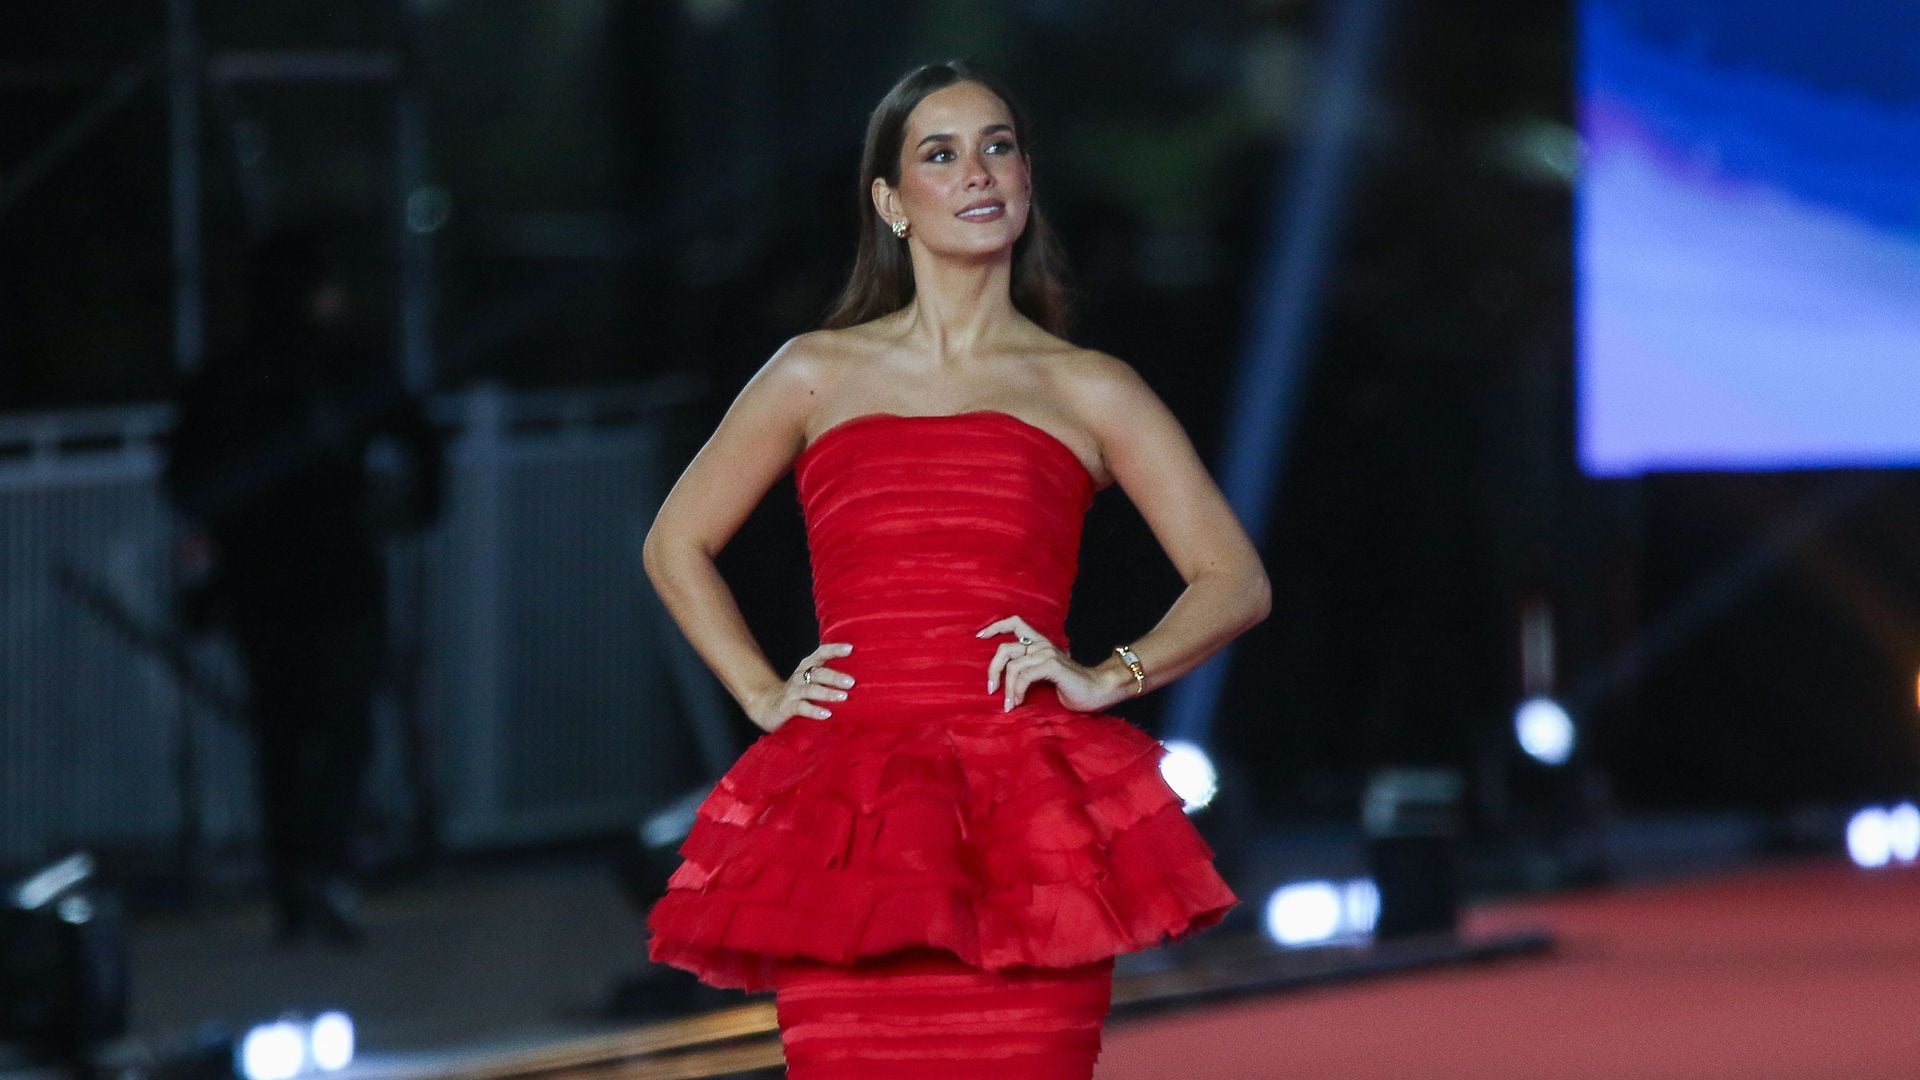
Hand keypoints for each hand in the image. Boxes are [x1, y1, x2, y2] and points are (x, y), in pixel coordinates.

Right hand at [746, 642, 853, 732]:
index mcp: (807, 667)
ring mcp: (793, 692)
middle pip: (818, 672)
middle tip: (852, 682)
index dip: (834, 649)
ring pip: (810, 689)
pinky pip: (801, 707)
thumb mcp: (812, 682)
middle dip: (835, 676)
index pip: (821, 654)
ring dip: (827, 692)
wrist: (765, 704)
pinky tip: (826, 714)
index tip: (850, 649)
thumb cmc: (797, 693)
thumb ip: (830, 678)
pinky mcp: (786, 707)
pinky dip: (814, 710)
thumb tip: (863, 679)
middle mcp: (800, 676)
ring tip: (843, 697)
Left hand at [977, 615, 1116, 713]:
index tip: (979, 637)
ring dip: (1008, 689)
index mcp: (1039, 643)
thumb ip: (1028, 671)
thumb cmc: (1072, 688)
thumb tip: (1003, 682)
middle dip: (993, 669)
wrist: (1098, 691)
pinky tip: (1019, 702)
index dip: (995, 626)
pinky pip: (1024, 676)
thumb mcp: (1044, 676)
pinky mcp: (1052, 665)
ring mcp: (1047, 653)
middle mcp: (1041, 645)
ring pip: (1013, 666)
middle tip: (991, 688)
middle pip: (1005, 648)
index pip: (1014, 623)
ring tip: (1010, 704)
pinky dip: (1018, 691)